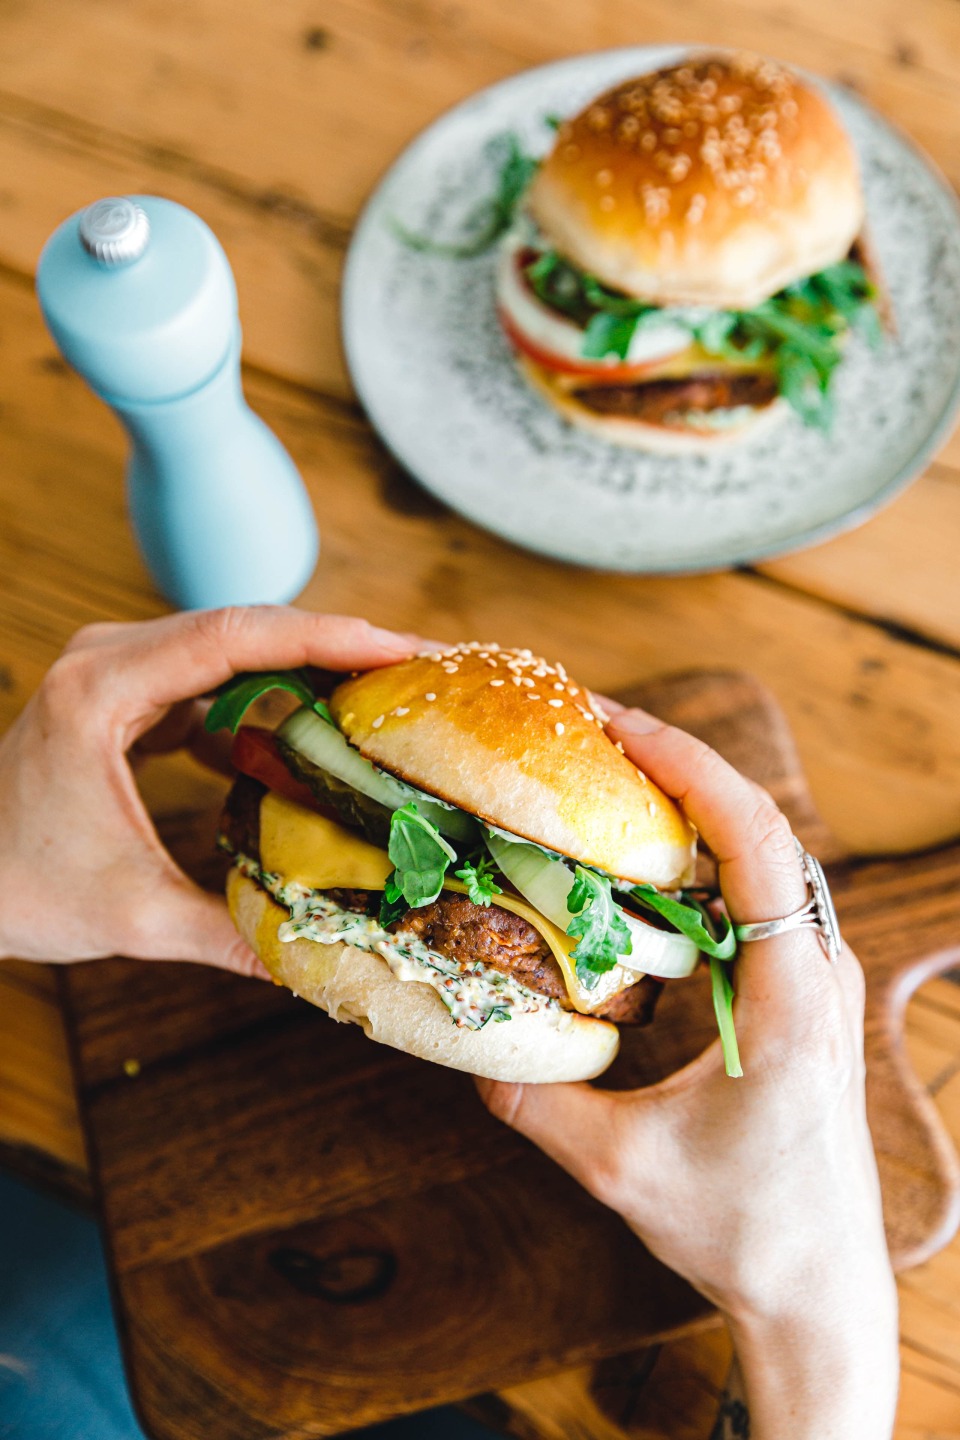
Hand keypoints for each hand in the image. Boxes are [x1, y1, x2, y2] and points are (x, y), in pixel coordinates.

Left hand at [0, 607, 417, 975]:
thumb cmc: (18, 888)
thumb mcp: (132, 919)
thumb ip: (229, 935)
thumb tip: (320, 965)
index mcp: (101, 692)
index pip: (233, 638)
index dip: (326, 638)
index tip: (399, 650)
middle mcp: (108, 659)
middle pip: (244, 627)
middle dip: (336, 644)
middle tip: (417, 671)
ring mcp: (116, 667)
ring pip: (234, 644)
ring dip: (308, 666)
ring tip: (383, 694)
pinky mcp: (128, 690)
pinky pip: (213, 675)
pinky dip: (268, 697)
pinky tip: (313, 733)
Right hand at [477, 705, 898, 1439]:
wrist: (820, 1286)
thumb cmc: (742, 1232)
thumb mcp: (620, 1168)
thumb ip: (538, 1106)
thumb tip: (469, 1051)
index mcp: (789, 997)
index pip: (754, 841)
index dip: (689, 768)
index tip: (618, 729)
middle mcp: (817, 971)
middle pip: (762, 827)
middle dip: (680, 766)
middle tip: (594, 733)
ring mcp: (818, 979)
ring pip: (765, 854)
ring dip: (693, 804)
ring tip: (612, 776)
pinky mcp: (804, 993)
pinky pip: (761, 894)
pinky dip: (704, 854)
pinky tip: (645, 858)